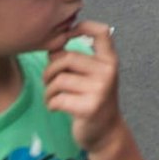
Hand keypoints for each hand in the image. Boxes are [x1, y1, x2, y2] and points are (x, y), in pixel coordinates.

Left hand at [42, 22, 128, 151]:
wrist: (106, 132)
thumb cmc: (93, 100)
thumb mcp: (89, 77)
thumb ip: (73, 60)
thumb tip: (52, 43)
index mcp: (110, 60)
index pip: (102, 32)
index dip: (82, 27)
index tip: (66, 36)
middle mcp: (108, 72)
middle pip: (67, 58)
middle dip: (50, 71)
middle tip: (48, 82)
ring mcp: (101, 89)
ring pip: (59, 80)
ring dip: (48, 91)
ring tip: (53, 97)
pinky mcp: (89, 107)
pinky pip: (57, 98)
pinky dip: (50, 104)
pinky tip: (56, 108)